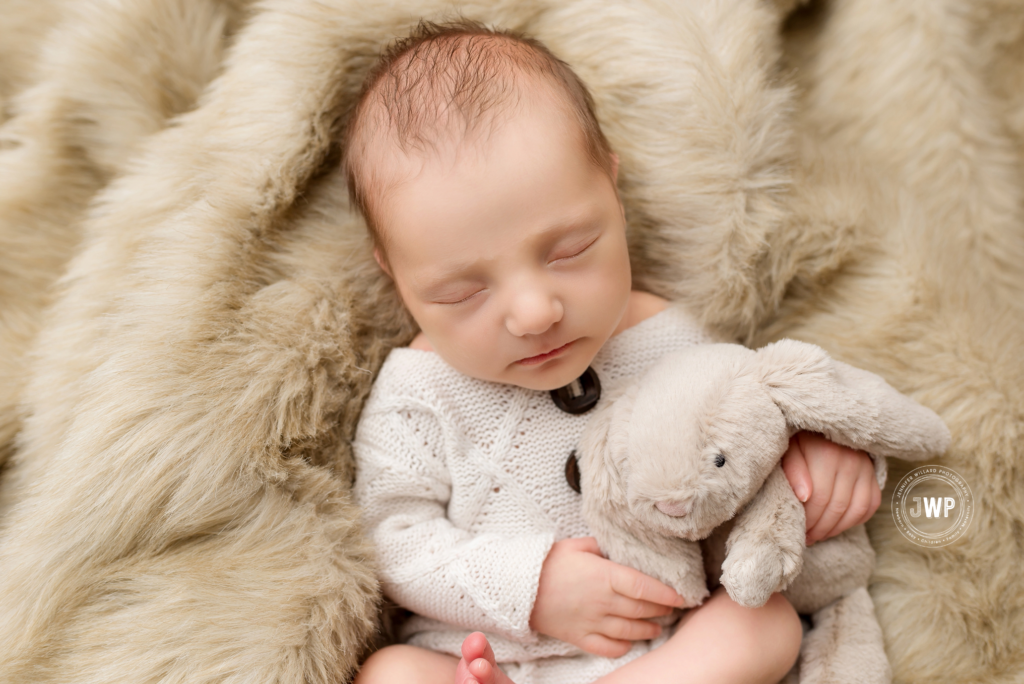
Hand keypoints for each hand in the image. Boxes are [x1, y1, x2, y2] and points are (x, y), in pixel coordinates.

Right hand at [529, 537, 687, 657]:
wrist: (517, 587)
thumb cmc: (548, 562)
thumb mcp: (578, 545)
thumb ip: (604, 546)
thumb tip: (622, 547)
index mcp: (605, 576)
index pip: (646, 588)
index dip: (669, 594)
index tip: (683, 596)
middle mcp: (603, 602)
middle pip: (643, 610)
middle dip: (662, 610)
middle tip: (673, 607)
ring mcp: (593, 622)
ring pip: (631, 631)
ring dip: (649, 629)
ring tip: (658, 624)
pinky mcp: (581, 637)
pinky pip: (610, 647)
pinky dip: (624, 645)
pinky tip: (630, 639)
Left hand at [781, 431, 880, 545]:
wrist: (826, 427)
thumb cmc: (802, 441)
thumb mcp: (790, 449)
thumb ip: (793, 471)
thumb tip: (804, 497)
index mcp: (826, 454)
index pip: (820, 497)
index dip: (809, 518)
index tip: (798, 529)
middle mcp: (850, 461)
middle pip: (837, 506)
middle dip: (820, 528)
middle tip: (807, 537)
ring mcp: (865, 468)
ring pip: (856, 509)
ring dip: (836, 528)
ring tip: (819, 535)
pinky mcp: (873, 475)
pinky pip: (870, 505)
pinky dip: (855, 520)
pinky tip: (837, 525)